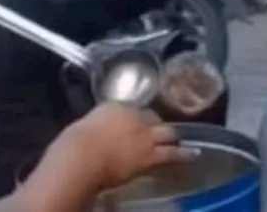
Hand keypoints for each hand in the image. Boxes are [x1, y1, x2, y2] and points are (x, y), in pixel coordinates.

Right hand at [42, 104, 194, 194]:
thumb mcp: (85, 125)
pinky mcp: (150, 155)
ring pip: (167, 133)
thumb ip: (99, 125)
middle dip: (158, 124)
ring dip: (173, 137)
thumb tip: (101, 130)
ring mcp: (145, 134)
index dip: (140, 118)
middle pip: (154, 117)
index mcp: (116, 107)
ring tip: (180, 140)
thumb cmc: (73, 145)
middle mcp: (135, 116)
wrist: (80, 158)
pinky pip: (171, 154)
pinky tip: (193, 154)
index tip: (139, 123)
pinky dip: (182, 154)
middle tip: (161, 130)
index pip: (135, 110)